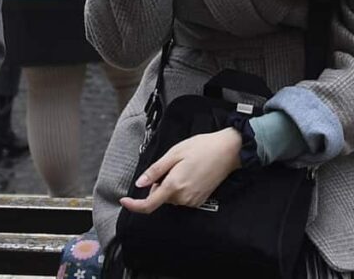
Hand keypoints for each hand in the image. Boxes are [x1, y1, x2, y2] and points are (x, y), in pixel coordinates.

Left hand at [120, 128, 242, 214]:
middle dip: (160, 183)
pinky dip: (181, 187)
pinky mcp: (199, 200)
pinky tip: (191, 173)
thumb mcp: (174, 153)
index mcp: (174, 185)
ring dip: (171, 185)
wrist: (229, 150)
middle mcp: (183, 197)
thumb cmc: (203, 147)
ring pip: (171, 197)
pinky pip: (182, 197)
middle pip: (160, 196)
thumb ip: (155, 170)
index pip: (149, 205)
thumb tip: (139, 183)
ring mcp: (192, 200)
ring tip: (184, 167)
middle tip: (172, 165)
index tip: (125, 201)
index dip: (134, 206)